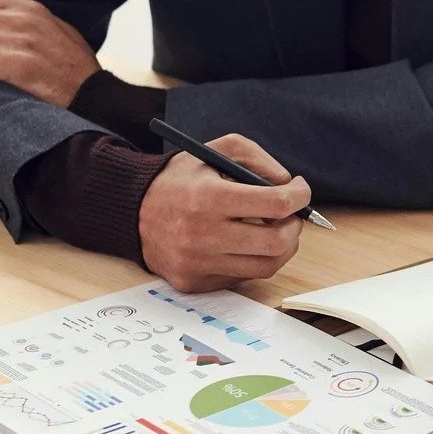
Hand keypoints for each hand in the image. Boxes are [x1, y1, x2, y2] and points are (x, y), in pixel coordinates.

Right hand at [138, 134, 307, 292]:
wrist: (132, 210)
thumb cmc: (181, 179)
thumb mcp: (217, 151)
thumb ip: (258, 160)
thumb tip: (289, 186)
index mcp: (208, 198)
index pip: (275, 204)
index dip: (300, 196)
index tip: (300, 191)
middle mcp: (201, 235)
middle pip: (276, 243)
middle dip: (295, 227)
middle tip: (292, 216)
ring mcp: (197, 263)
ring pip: (266, 266)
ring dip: (282, 247)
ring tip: (274, 230)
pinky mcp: (193, 282)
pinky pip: (242, 277)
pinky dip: (252, 260)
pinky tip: (244, 243)